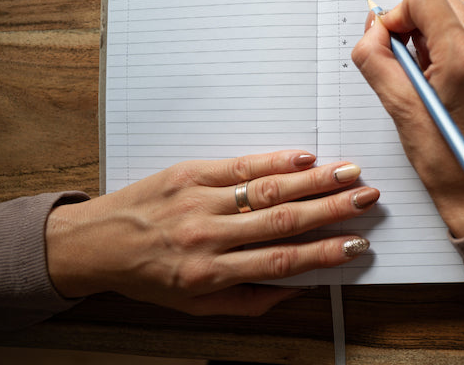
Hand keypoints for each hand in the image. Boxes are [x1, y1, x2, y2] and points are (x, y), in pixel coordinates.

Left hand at [45, 150, 378, 315]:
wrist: (96, 243)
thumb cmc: (149, 277)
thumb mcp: (195, 306)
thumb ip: (248, 301)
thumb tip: (295, 288)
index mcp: (210, 274)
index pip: (280, 262)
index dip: (323, 253)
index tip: (356, 243)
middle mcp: (206, 236)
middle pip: (282, 221)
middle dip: (331, 209)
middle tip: (367, 198)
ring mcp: (198, 200)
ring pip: (267, 189)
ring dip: (313, 180)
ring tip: (349, 172)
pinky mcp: (189, 172)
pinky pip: (239, 165)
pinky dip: (275, 159)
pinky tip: (305, 156)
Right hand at [351, 0, 463, 236]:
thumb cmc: (446, 159)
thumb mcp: (398, 107)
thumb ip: (375, 58)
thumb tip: (372, 29)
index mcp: (463, 55)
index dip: (397, 15)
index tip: (389, 44)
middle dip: (411, 18)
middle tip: (400, 57)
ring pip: (451, 9)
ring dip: (426, 28)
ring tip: (417, 69)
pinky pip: (463, 29)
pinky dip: (441, 40)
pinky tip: (432, 74)